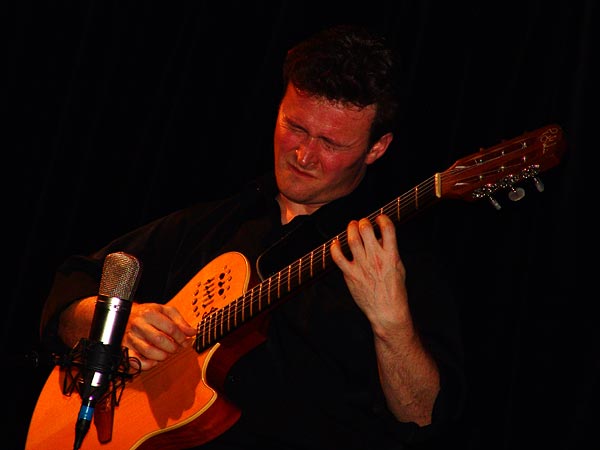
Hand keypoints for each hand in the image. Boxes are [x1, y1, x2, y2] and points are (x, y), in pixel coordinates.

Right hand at [122, 302, 196, 369]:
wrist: (125, 315)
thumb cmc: (148, 313)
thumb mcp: (165, 311)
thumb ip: (180, 321)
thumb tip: (192, 332)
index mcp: (149, 313)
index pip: (170, 328)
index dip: (181, 337)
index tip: (186, 341)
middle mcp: (138, 325)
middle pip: (160, 340)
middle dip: (172, 347)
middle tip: (176, 348)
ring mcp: (130, 337)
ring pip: (149, 352)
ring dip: (162, 356)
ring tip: (166, 353)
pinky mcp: (124, 348)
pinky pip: (136, 362)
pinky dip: (147, 364)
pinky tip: (153, 360)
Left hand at [330, 214, 408, 330]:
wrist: (387, 311)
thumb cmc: (395, 290)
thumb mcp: (398, 267)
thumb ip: (390, 251)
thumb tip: (379, 237)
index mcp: (391, 255)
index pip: (388, 228)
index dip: (382, 218)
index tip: (379, 218)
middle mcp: (376, 259)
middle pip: (366, 230)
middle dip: (363, 222)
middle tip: (362, 223)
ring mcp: (362, 266)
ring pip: (352, 240)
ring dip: (350, 229)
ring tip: (352, 227)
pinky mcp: (351, 275)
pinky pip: (338, 257)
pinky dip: (335, 248)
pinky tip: (336, 243)